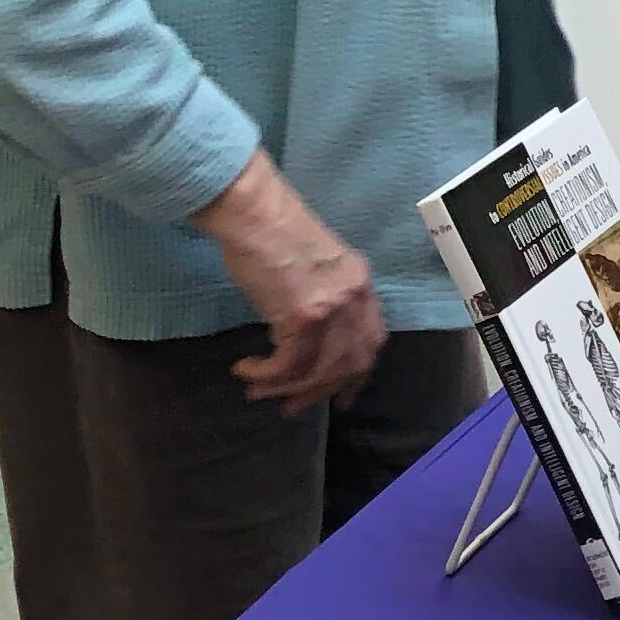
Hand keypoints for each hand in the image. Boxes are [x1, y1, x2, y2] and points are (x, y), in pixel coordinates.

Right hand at [196, 151, 385, 414]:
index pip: (372, 341)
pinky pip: (289, 365)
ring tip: (258, 390)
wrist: (254, 212)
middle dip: (318, 392)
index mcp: (361, 283)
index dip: (357, 374)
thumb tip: (309, 339)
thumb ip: (324, 300)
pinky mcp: (303, 316)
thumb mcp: (316, 269)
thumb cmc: (273, 234)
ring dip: (285, 388)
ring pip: (317, 371)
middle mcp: (355, 297)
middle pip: (348, 364)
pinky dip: (266, 375)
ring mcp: (332, 307)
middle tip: (291, 407)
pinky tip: (247, 370)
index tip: (341, 397)